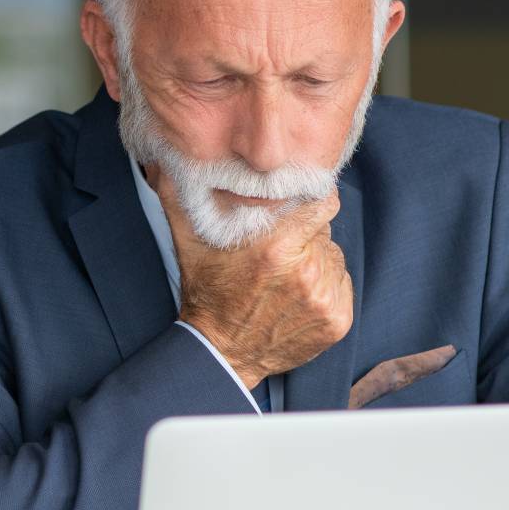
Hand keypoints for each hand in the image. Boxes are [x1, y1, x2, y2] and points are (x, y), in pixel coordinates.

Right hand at [151, 167, 353, 387]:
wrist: (221, 352)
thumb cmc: (207, 291)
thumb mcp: (189, 239)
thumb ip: (181, 193)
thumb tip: (166, 157)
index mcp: (277, 246)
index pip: (322, 202)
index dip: (310, 198)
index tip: (299, 202)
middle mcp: (306, 272)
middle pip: (324, 230)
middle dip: (305, 234)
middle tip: (278, 250)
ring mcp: (324, 298)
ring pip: (333, 257)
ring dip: (315, 261)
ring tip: (283, 277)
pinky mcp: (336, 320)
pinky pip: (341, 285)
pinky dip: (325, 287)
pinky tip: (296, 296)